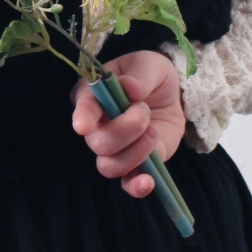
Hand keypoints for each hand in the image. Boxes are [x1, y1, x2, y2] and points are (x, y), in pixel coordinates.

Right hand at [70, 49, 185, 199]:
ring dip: (136, 152)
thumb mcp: (149, 65)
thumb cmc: (150, 74)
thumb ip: (140, 76)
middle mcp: (96, 126)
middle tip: (144, 110)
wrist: (169, 94)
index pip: (82, 109)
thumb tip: (130, 90)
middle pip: (98, 142)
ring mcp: (113, 149)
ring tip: (153, 131)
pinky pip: (127, 183)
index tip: (83, 125)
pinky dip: (136, 186)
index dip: (82, 117)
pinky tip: (148, 181)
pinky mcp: (133, 164)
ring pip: (109, 166)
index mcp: (92, 96)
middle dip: (126, 129)